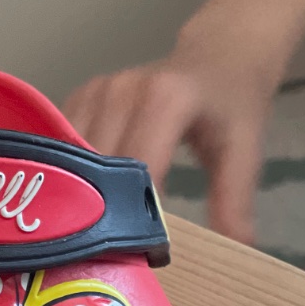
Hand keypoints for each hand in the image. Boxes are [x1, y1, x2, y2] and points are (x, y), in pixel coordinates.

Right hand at [66, 29, 277, 242]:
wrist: (220, 52)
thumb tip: (232, 250)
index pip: (133, 167)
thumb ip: (233, 200)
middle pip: (95, 166)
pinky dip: (66, 175)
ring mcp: (95, 91)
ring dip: (77, 195)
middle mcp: (121, 90)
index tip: (134, 252)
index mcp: (164, 100)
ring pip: (71, 159)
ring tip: (91, 232)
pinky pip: (61, 145)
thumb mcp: (243, 150)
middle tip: (109, 252)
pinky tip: (78, 201)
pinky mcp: (79, 95)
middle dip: (99, 210)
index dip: (130, 211)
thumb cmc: (231, 104)